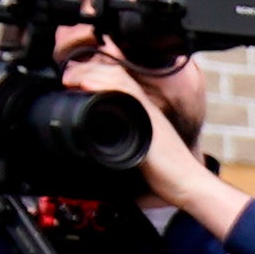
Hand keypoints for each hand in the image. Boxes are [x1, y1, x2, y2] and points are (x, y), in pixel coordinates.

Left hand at [57, 40, 240, 237]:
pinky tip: (88, 84)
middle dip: (87, 69)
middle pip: (115, 73)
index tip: (72, 80)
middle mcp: (144, 107)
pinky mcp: (147, 119)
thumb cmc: (166, 174)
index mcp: (141, 112)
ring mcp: (146, 111)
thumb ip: (120, 145)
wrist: (187, 183)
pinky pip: (126, 93)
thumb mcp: (137, 154)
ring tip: (72, 77)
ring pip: (118, 78)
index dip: (93, 73)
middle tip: (67, 75)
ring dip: (91, 73)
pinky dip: (105, 84)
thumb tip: (95, 153)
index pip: (116, 80)